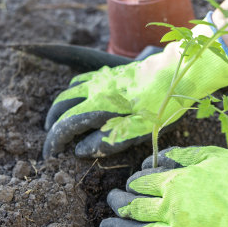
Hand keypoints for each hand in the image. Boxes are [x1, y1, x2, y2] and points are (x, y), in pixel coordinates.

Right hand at [43, 27, 227, 158]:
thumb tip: (80, 150)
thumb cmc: (160, 105)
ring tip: (61, 122)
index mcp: (97, 106)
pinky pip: (82, 80)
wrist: (176, 73)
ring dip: (60, 108)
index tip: (51, 155)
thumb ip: (106, 142)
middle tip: (53, 141)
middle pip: (61, 107)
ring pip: (68, 91)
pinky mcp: (109, 71)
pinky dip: (72, 92)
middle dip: (53, 125)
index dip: (54, 141)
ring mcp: (100, 78)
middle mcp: (93, 89)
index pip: (65, 125)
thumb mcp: (137, 131)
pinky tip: (78, 98)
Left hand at [100, 146, 227, 226]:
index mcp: (173, 182)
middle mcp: (169, 208)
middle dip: (117, 204)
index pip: (140, 183)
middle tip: (111, 202)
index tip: (131, 184)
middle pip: (131, 208)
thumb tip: (159, 158)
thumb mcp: (208, 155)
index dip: (132, 183)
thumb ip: (179, 156)